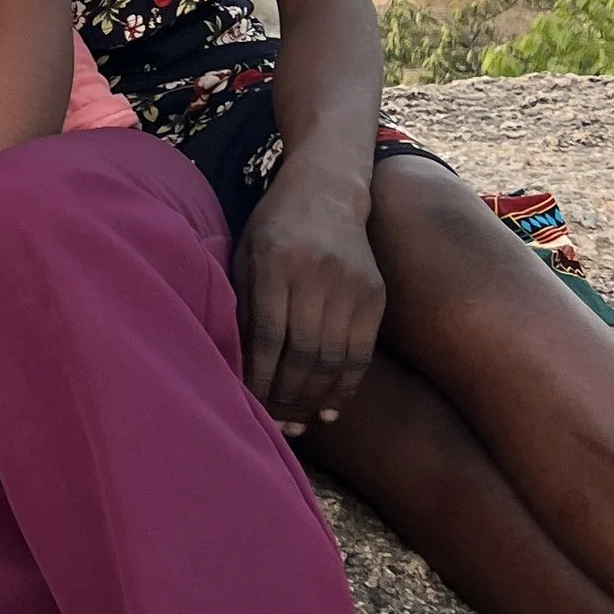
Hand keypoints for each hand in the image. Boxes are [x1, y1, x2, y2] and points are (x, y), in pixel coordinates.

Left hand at [237, 166, 385, 430]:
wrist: (326, 189)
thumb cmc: (273, 226)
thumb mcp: (245, 252)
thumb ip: (243, 302)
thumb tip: (238, 364)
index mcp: (274, 262)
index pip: (268, 335)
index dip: (259, 377)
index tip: (249, 404)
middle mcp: (316, 274)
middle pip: (303, 353)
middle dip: (287, 396)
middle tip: (275, 424)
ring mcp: (351, 285)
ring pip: (333, 359)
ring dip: (314, 398)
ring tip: (298, 422)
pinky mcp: (375, 295)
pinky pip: (361, 352)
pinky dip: (345, 386)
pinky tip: (329, 407)